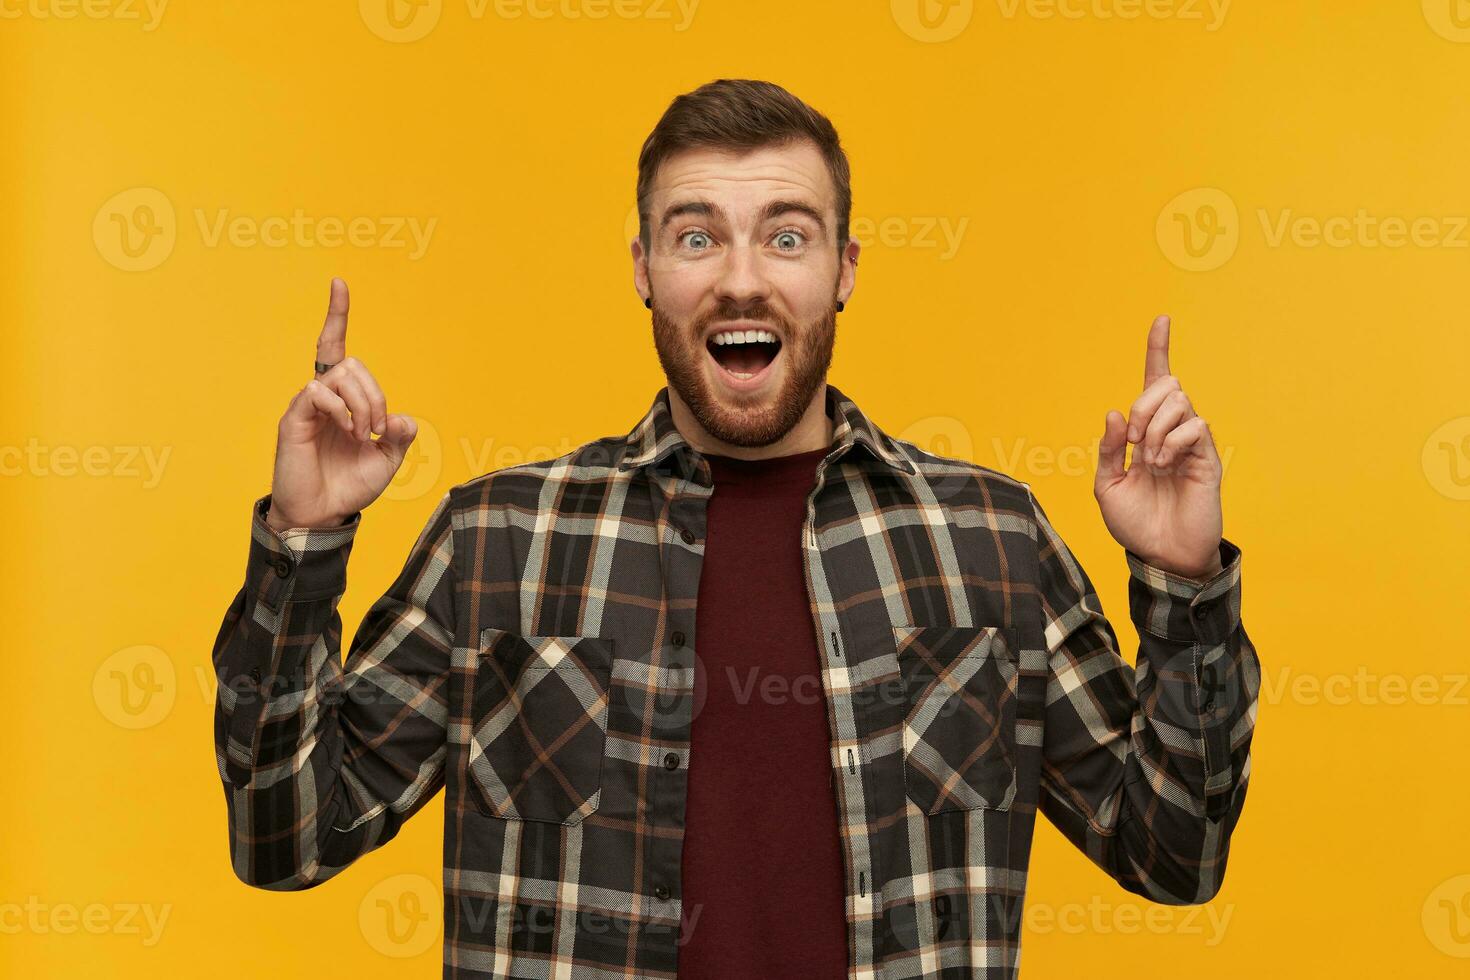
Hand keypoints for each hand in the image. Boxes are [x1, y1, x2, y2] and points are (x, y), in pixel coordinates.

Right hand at [265, 278, 418, 531]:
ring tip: (363, 433)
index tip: (338, 283)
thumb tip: (401, 417)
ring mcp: (306, 407)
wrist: (323, 515)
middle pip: (351, 363)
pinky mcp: (293, 419)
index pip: (337, 349)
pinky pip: (317, 392)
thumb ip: (399, 436)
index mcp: (344, 401)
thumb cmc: (350, 486)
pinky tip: (349, 431)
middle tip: (377, 427)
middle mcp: (323, 397)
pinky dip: (341, 408)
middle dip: (374, 392)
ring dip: (362, 402)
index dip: (337, 316)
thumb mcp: (387, 461)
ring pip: (339, 375)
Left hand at [1094, 315, 1223, 580]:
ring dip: (1156, 428)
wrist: (1160, 556)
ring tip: (1151, 462)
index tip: (1161, 319)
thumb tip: (1116, 412)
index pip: (1153, 383)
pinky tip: (1166, 466)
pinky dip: (1173, 441)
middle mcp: (1169, 431)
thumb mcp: (1107, 485)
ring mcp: (1190, 443)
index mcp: (1145, 433)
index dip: (1158, 350)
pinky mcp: (1207, 457)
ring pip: (1179, 401)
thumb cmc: (1135, 523)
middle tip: (1134, 443)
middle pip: (1164, 385)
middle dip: (1143, 406)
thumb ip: (1108, 449)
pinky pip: (1195, 426)